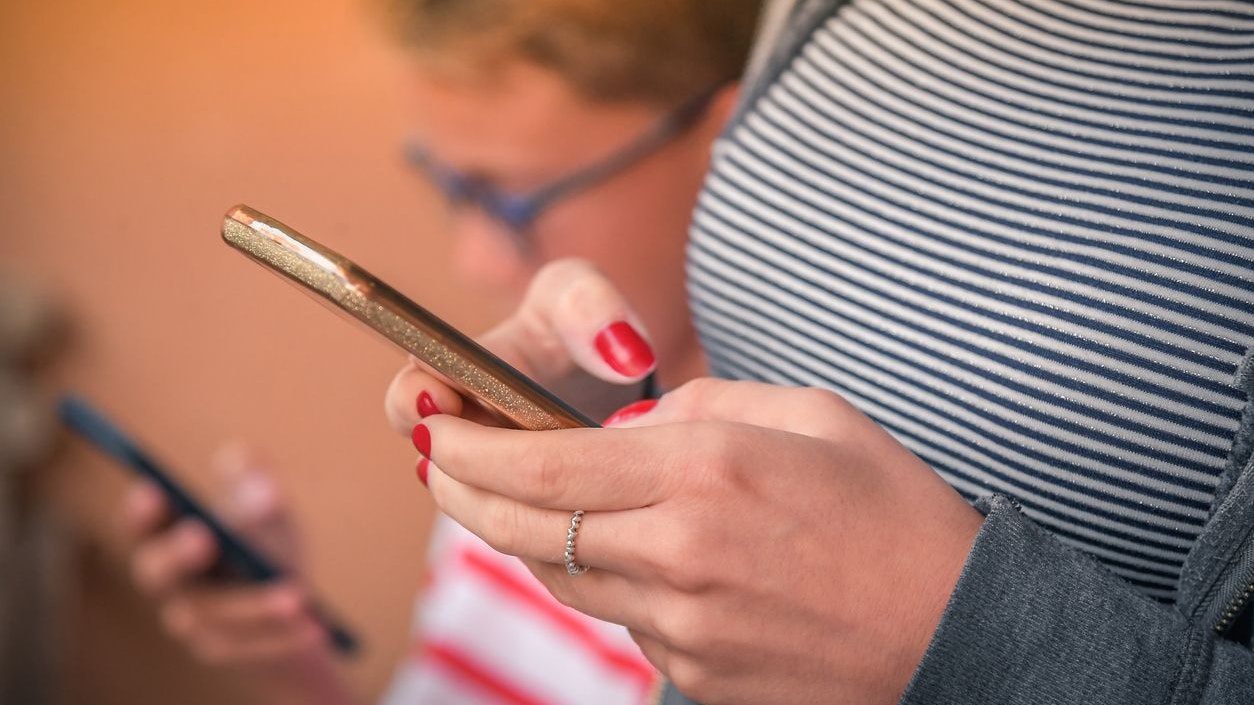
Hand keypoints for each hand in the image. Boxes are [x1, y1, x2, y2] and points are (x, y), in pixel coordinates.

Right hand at [121, 443, 325, 666]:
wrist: (296, 603)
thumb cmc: (269, 540)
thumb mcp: (270, 505)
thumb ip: (260, 480)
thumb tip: (263, 492)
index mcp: (174, 535)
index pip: (144, 525)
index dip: (141, 511)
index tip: (152, 490)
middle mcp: (171, 581)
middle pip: (156, 573)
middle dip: (175, 554)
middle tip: (204, 538)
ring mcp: (192, 619)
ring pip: (210, 615)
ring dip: (253, 605)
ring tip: (298, 595)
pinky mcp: (221, 650)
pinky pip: (244, 649)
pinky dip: (281, 639)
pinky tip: (315, 630)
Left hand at [385, 260, 984, 704]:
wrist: (957, 632)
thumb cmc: (894, 511)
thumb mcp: (810, 415)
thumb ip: (704, 405)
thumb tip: (629, 424)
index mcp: (705, 473)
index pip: (546, 461)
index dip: (473, 446)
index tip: (436, 428)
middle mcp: (680, 555)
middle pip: (527, 527)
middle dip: (464, 492)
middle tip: (441, 466)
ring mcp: (684, 628)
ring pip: (564, 579)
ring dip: (527, 536)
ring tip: (516, 499)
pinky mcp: (696, 676)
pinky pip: (622, 621)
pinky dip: (607, 582)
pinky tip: (634, 556)